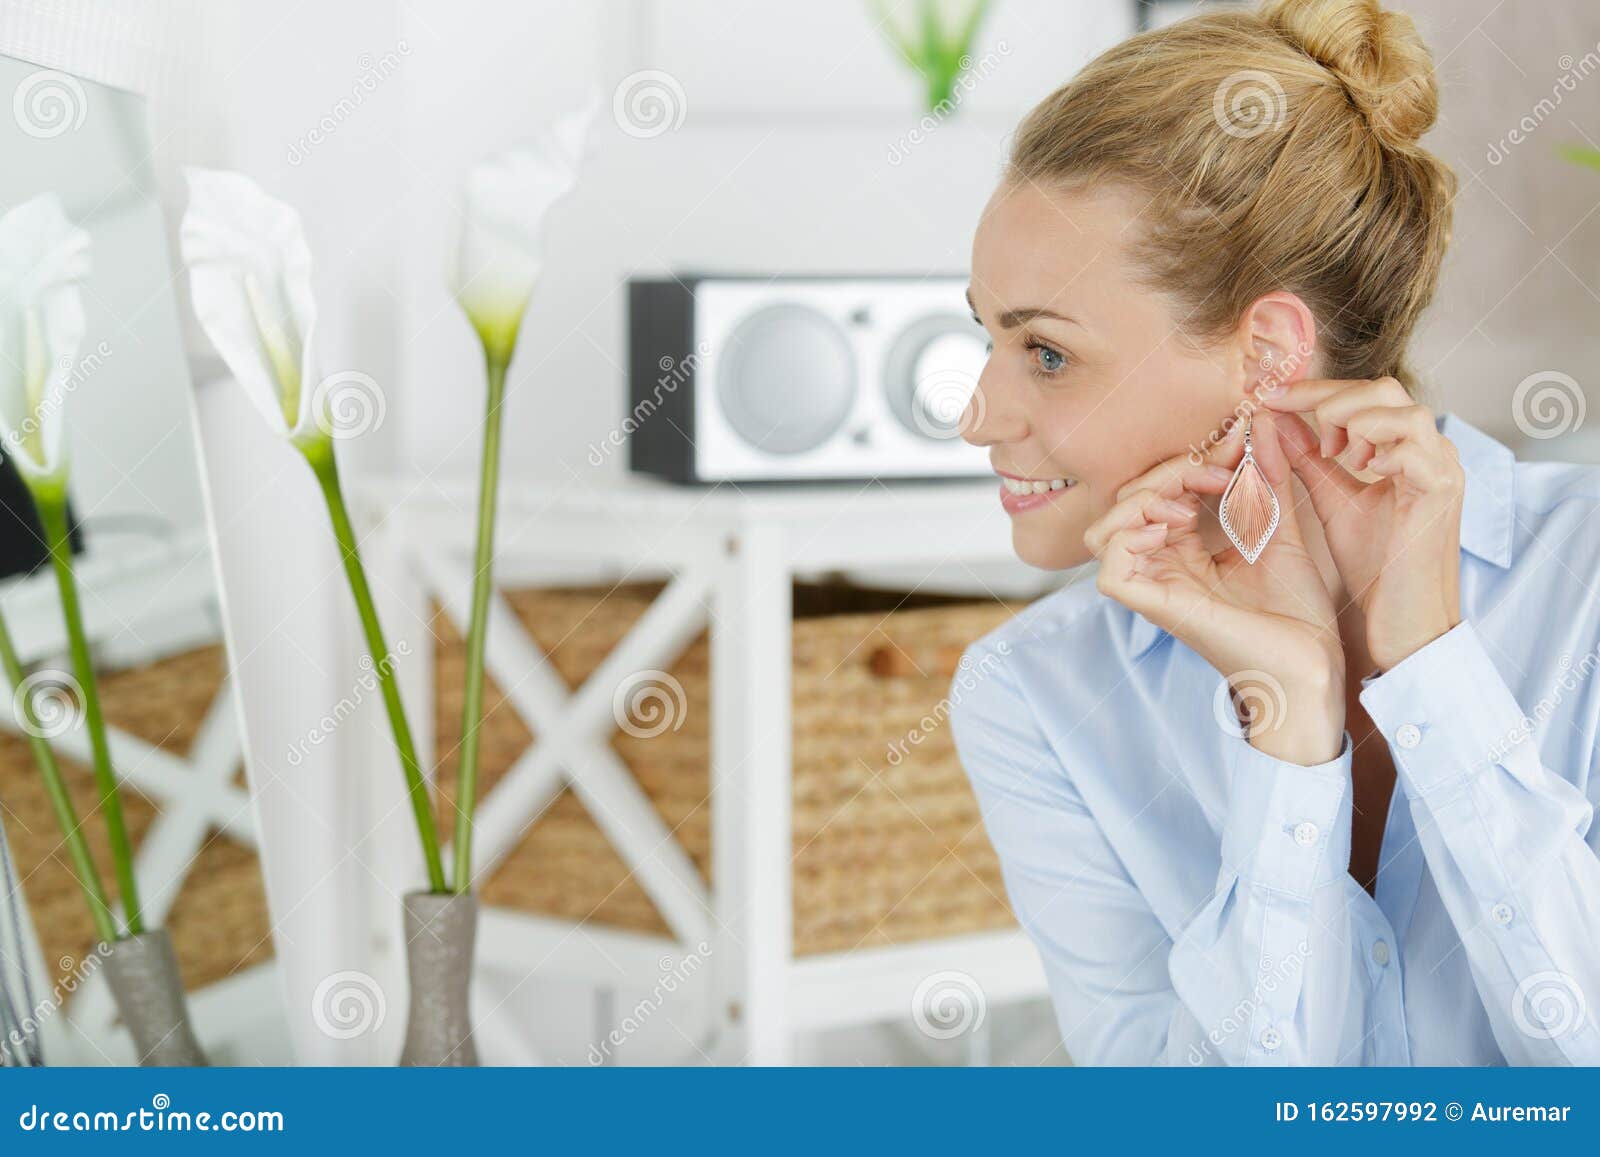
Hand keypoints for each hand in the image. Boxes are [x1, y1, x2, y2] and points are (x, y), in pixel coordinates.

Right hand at [1085, 410, 1345, 764]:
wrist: (1312, 666)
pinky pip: (1110, 567)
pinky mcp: (1156, 607)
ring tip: (1190, 500)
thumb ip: (1267, 478)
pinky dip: (1131, 535)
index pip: (1158, 490)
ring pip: (1103, 531)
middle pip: (1125, 502)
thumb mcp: (1281, 528)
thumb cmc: (1298, 614)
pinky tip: (1174, 527)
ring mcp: (1155, 587)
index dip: (1189, 457)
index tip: (1237, 443)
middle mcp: (1162, 567)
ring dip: (1143, 500)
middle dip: (1168, 471)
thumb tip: (1262, 421)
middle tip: (1221, 471)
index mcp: (1185, 551)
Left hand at [1259, 378, 1463, 672]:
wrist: (1407, 622)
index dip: (1315, 389)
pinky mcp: (1442, 494)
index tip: (1266, 395)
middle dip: (1326, 399)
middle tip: (1287, 422)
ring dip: (1353, 425)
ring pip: (1402, 411)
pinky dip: (1380, 451)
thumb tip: (1277, 420)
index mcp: (1407, 449)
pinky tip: (1360, 470)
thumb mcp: (1335, 502)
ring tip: (1333, 458)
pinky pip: (1415, 450)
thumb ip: (1310, 461)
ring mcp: (1443, 470)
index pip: (1366, 393)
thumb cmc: (1377, 568)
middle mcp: (1431, 451)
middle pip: (1384, 389)